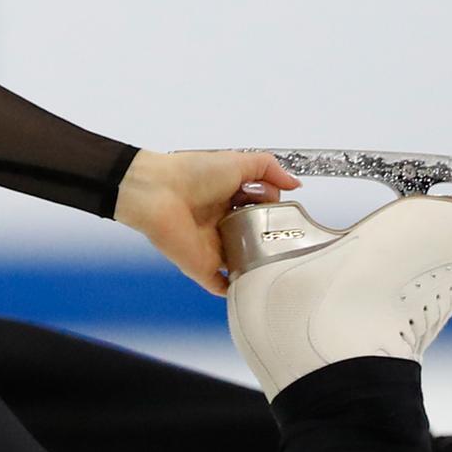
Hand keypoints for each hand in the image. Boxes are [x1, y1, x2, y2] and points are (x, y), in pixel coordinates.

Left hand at [112, 150, 301, 295]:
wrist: (157, 192)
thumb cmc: (191, 173)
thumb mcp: (239, 162)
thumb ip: (269, 169)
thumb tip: (294, 184)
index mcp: (227, 200)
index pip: (260, 210)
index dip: (274, 211)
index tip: (284, 210)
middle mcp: (221, 224)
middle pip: (254, 238)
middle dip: (272, 241)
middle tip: (286, 239)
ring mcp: (212, 248)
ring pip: (241, 263)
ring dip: (259, 267)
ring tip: (282, 267)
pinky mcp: (202, 267)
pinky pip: (221, 286)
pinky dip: (236, 290)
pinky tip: (254, 289)